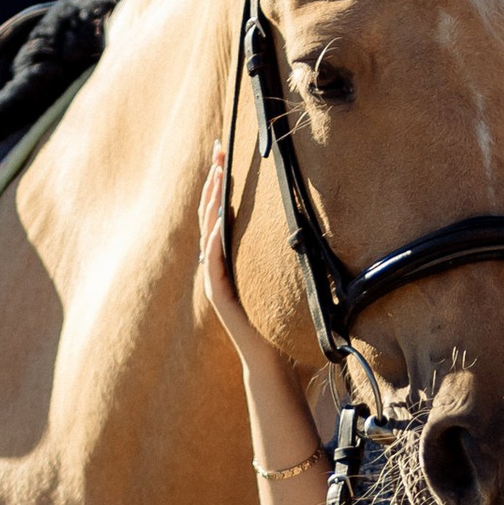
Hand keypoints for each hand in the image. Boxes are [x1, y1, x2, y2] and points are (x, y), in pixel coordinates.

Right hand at [199, 144, 287, 378]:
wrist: (269, 355)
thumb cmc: (274, 315)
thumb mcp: (275, 274)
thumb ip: (272, 248)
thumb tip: (295, 212)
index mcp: (227, 255)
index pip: (219, 210)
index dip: (218, 181)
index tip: (223, 150)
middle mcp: (216, 263)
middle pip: (209, 214)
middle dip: (212, 180)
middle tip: (218, 149)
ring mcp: (215, 279)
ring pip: (207, 233)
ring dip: (210, 203)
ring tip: (216, 176)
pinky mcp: (219, 296)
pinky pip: (214, 264)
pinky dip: (214, 242)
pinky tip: (218, 223)